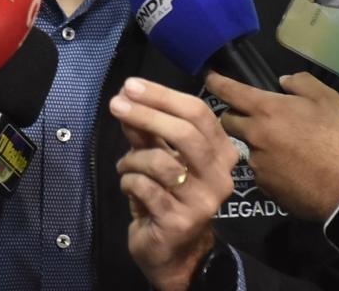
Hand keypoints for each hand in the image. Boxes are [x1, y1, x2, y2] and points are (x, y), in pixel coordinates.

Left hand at [109, 78, 237, 290]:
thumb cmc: (168, 198)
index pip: (198, 113)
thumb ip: (146, 131)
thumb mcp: (158, 157)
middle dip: (147, 113)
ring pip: (161, 161)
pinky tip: (128, 186)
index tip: (131, 86)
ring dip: (132, 158)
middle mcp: (220, 176)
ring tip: (124, 166)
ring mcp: (202, 201)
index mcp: (221, 153)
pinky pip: (144, 187)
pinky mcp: (179, 221)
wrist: (174, 253)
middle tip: (117, 104)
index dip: (162, 95)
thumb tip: (127, 98)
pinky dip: (128, 181)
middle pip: (186, 133)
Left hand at [209, 71, 338, 221]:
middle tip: (253, 117)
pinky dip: (268, 166)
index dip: (216, 81)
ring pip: (245, 147)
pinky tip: (289, 169)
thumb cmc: (338, 138)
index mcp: (266, 110)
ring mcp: (255, 162)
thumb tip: (282, 81)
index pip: (228, 91)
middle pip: (227, 120)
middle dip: (234, 115)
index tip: (209, 78)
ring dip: (256, 144)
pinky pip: (259, 170)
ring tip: (283, 148)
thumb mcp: (328, 99)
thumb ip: (301, 82)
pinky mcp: (262, 185)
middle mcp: (253, 134)